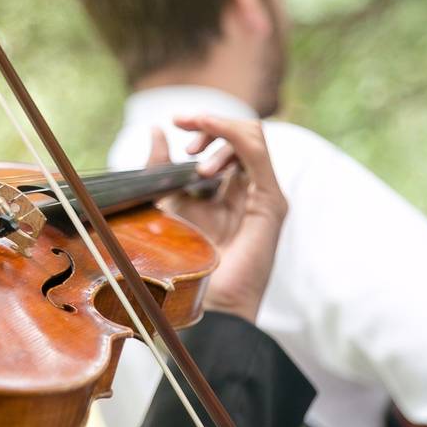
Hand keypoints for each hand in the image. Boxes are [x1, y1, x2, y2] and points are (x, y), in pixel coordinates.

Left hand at [146, 118, 286, 323]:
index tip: (175, 123)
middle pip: (241, 135)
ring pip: (252, 136)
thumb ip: (160, 169)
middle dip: (210, 125)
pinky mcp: (270, 203)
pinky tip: (206, 137)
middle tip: (184, 133)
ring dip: (218, 129)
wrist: (198, 303)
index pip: (225, 142)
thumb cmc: (182, 263)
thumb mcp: (164, 203)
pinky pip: (257, 152)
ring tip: (192, 153)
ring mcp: (263, 196)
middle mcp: (249, 190)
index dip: (203, 126)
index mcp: (226, 191)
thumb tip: (156, 130)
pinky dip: (231, 133)